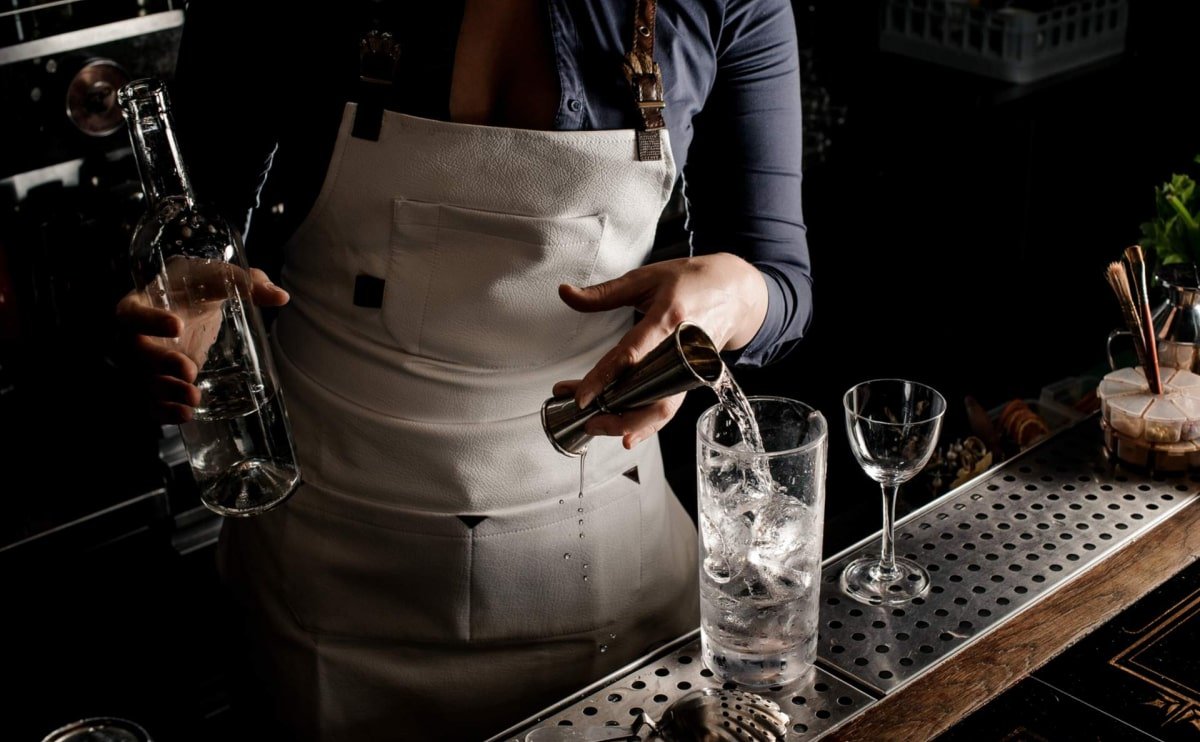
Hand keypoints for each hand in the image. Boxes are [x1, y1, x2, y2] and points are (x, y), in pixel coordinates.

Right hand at [115, 262, 288, 423]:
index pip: (133, 313)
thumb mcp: (218, 277)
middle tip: (189, 371)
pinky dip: (165, 412)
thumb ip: (246, 282)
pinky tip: (186, 415)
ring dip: (167, 393)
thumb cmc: (197, 286)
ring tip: (194, 398)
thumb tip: (281, 296)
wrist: (186, 302)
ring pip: (146, 381)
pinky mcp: (159, 382)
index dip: (150, 321)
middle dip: (162, 365)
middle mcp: (137, 335)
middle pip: (138, 353)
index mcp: (142, 303)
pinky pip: (152, 402)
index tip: (178, 326)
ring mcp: (145, 362)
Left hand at [557, 253, 767, 448]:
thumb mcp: (646, 278)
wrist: (737, 291)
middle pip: (651, 393)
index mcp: (668, 318)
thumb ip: (604, 292)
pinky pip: (668, 406)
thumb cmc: (691, 281)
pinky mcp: (691, 378)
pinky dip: (647, 422)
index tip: (582, 396)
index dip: (605, 378)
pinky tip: (626, 433)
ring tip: (599, 426)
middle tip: (587, 419)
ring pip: (663, 408)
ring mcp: (690, 368)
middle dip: (617, 413)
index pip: (632, 355)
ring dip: (630, 424)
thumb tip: (566, 293)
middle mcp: (682, 349)